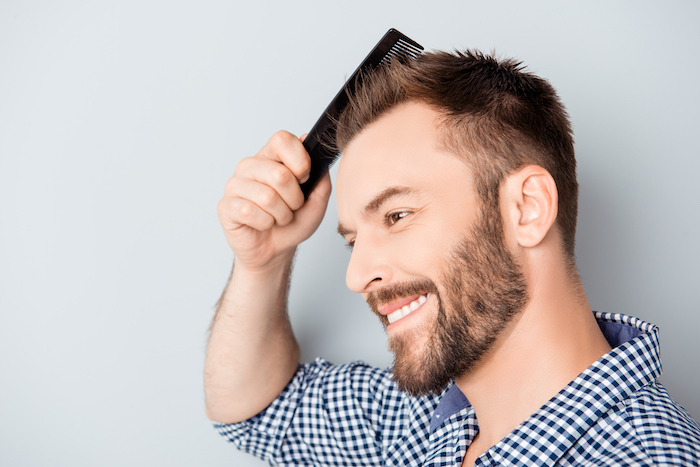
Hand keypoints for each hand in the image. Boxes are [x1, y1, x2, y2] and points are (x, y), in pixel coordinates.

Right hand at [217, 131, 331, 271]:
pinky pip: (250, 212)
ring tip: (278, 218)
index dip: (300, 160)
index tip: (305, 179)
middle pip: (280, 174)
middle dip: (294, 200)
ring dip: (281, 215)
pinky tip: (262, 224)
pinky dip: (265, 224)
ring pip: (267, 197)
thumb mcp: (316, 201)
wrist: (275, 249)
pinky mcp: (225, 206)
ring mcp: (235, 185)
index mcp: (272, 157)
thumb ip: (321, 178)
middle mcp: (250, 166)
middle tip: (291, 208)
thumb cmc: (293, 222)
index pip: (282, 139)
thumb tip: (316, 153)